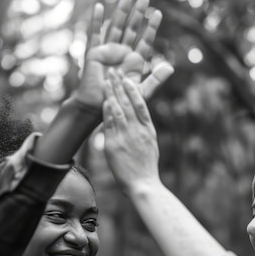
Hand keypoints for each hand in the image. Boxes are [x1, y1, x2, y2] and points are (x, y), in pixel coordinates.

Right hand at [71, 0, 171, 110]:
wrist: (99, 108)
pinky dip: (96, 21)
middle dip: (138, 13)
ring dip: (121, 11)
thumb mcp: (141, 91)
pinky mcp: (94, 53)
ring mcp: (108, 51)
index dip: (151, 27)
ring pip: (116, 27)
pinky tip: (99, 7)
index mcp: (134, 62)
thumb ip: (156, 80)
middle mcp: (122, 53)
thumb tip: (171, 68)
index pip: (145, 40)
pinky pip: (95, 34)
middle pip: (131, 29)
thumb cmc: (120, 102)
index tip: (158, 13)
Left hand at [102, 68, 168, 192]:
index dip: (133, 89)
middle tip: (114, 71)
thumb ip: (143, 130)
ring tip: (106, 81)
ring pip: (118, 110)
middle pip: (129, 103)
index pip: (141, 104)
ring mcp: (126, 137)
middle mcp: (137, 130)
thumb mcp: (151, 144)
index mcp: (148, 129)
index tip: (127, 78)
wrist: (144, 184)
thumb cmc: (147, 168)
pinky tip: (103, 101)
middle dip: (120, 85)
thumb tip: (138, 121)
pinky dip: (107, 111)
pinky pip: (110, 125)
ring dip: (112, 93)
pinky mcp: (114, 145)